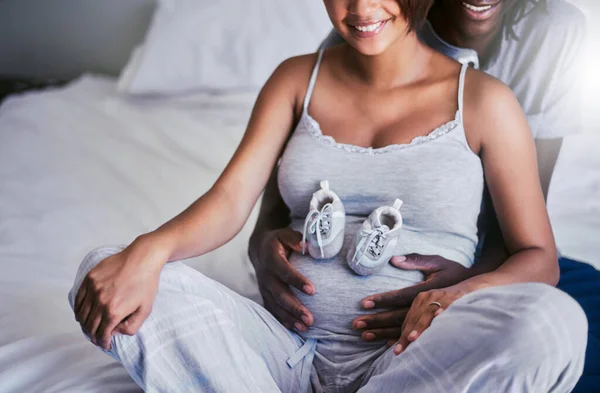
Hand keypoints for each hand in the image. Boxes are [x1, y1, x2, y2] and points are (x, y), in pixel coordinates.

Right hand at [74, 237, 165, 349]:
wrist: (143, 258)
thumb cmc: (146, 282)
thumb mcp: (146, 309)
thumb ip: (131, 327)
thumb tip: (116, 332)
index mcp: (114, 311)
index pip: (101, 334)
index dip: (103, 343)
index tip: (105, 345)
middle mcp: (100, 302)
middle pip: (90, 326)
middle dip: (93, 336)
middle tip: (98, 338)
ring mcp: (93, 289)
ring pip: (81, 314)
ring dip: (85, 324)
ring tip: (90, 327)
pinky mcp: (90, 278)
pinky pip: (78, 299)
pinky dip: (78, 309)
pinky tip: (83, 313)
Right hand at [255, 228, 314, 331]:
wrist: (259, 249)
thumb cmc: (277, 242)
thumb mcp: (285, 234)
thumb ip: (296, 239)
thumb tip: (307, 247)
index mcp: (272, 259)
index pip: (285, 271)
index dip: (297, 281)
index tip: (313, 290)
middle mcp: (266, 275)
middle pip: (279, 294)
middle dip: (294, 307)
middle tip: (310, 318)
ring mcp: (264, 287)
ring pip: (275, 305)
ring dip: (290, 318)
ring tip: (305, 327)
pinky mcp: (265, 295)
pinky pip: (272, 310)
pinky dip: (283, 320)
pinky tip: (296, 328)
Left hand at [352, 254, 470, 341]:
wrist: (478, 288)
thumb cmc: (454, 272)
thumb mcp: (438, 263)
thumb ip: (416, 260)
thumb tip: (394, 260)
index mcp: (427, 290)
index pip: (400, 295)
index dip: (382, 299)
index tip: (364, 303)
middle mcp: (428, 306)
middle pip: (398, 315)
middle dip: (376, 320)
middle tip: (357, 324)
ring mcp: (431, 319)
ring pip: (404, 327)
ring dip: (383, 333)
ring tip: (365, 336)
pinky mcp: (433, 326)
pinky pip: (414, 335)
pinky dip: (399, 340)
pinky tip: (386, 346)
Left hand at [392, 283, 471, 354]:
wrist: (471, 288)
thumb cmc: (451, 303)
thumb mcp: (434, 308)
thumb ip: (423, 321)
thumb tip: (408, 340)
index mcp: (420, 300)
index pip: (408, 320)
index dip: (401, 335)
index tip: (394, 350)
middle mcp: (427, 297)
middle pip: (414, 319)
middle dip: (405, 336)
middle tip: (397, 351)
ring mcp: (440, 297)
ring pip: (426, 314)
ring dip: (419, 327)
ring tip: (411, 338)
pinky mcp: (453, 298)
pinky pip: (446, 306)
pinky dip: (440, 311)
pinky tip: (437, 317)